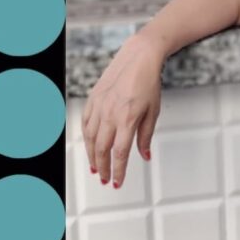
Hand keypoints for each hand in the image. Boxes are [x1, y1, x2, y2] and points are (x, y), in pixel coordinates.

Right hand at [81, 32, 164, 188]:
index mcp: (128, 118)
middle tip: (105, 179)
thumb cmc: (148, 82)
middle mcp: (110, 114)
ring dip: (92, 156)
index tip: (117, 182)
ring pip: (90, 138)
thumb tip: (145, 156)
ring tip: (96, 168)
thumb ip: (146, 136)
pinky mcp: (92, 99)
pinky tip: (89, 145)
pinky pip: (85, 123)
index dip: (118, 171)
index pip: (120, 153)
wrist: (139, 57)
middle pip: (102, 149)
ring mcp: (99, 106)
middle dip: (103, 167)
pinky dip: (86, 137)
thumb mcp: (154, 111)